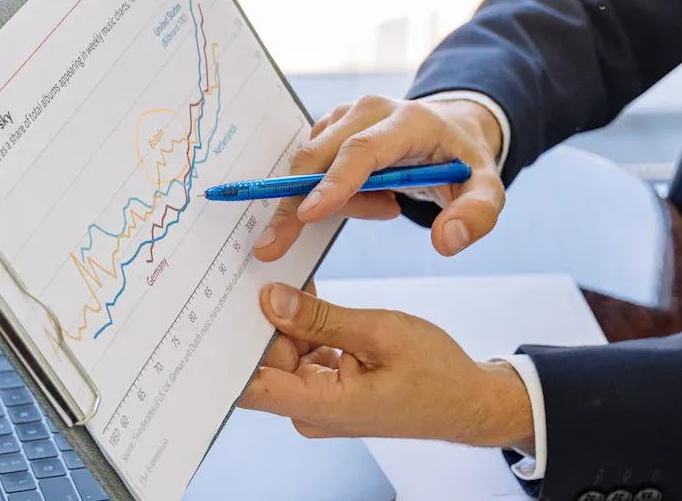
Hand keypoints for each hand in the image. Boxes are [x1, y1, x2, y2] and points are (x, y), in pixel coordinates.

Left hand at [239, 282, 533, 448]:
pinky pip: (301, 354)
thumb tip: (271, 300)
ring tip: (287, 279)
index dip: (226, 351)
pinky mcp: (326, 388)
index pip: (250, 387)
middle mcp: (311, 409)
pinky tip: (307, 298)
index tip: (215, 312)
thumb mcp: (379, 332)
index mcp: (322, 406)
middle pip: (264, 361)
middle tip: (256, 272)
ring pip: (282, 353)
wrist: (467, 401)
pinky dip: (304, 328)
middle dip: (261, 319)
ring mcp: (318, 400)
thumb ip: (321, 318)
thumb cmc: (436, 374)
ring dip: (285, 320)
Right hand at [253, 95, 503, 260]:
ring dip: (334, 201)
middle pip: (319, 157)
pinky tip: (373, 198)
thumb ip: (476, 216)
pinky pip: (313, 168)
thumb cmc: (463, 163)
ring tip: (386, 207)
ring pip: (312, 165)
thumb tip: (445, 241)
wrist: (451, 131)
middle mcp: (370, 109)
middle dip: (294, 202)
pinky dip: (332, 194)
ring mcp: (345, 115)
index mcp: (409, 121)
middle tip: (274, 246)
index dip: (333, 183)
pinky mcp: (331, 126)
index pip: (362, 151)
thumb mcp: (487, 190)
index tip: (305, 215)